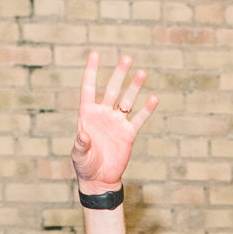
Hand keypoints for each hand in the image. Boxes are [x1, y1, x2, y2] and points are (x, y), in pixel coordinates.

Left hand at [72, 52, 156, 192]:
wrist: (99, 179)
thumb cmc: (85, 166)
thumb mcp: (79, 155)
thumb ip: (81, 144)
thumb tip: (83, 135)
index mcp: (87, 114)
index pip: (89, 88)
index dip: (91, 71)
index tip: (95, 54)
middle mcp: (103, 114)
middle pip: (112, 89)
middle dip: (119, 74)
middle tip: (127, 58)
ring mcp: (117, 122)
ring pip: (127, 100)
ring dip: (134, 87)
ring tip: (142, 72)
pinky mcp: (129, 134)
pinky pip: (139, 119)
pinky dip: (146, 110)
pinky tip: (153, 98)